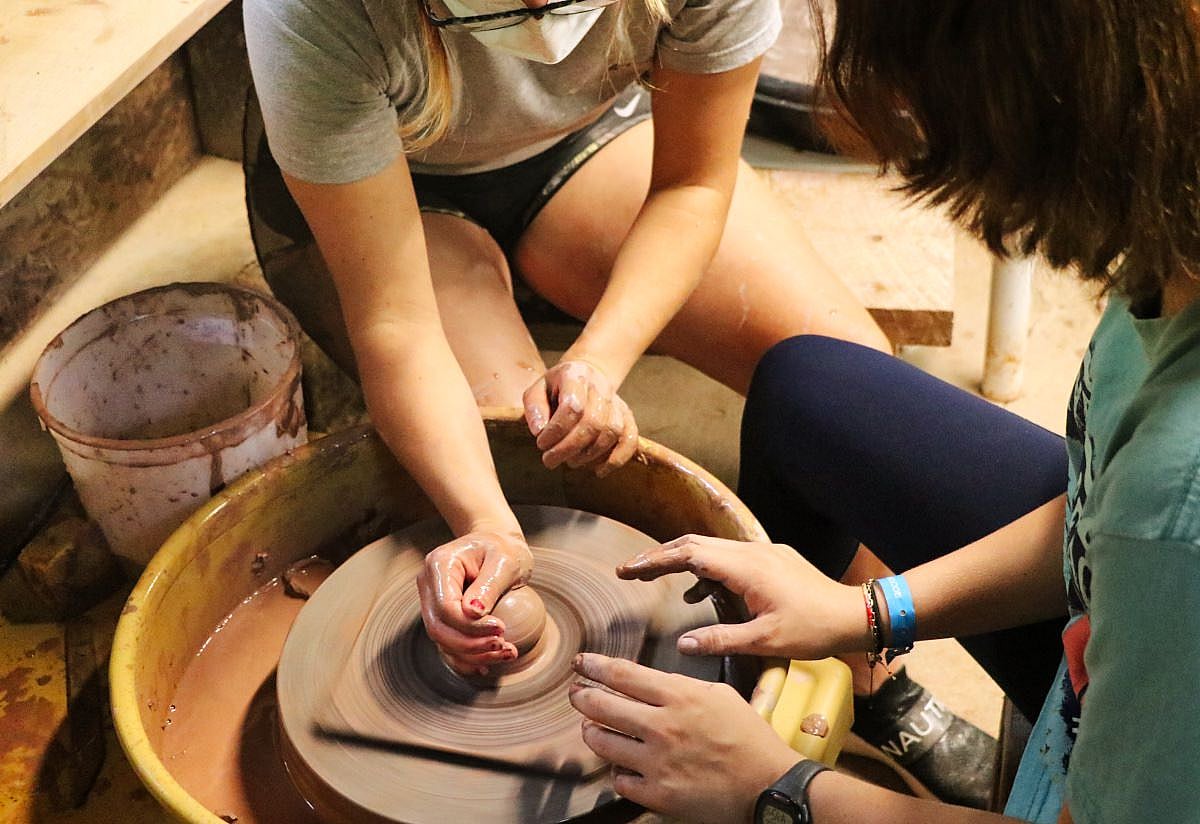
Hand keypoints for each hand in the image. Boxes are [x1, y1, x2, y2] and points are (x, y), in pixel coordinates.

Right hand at [416, 530, 533, 675]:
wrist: (499, 546)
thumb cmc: (503, 549)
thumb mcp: (504, 560)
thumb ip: (488, 585)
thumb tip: (472, 614)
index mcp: (439, 564)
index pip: (445, 607)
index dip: (470, 626)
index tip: (501, 629)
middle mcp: (429, 584)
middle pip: (438, 628)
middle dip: (470, 645)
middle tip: (503, 645)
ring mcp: (432, 602)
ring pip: (442, 641)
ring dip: (472, 656)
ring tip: (505, 653)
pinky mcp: (442, 617)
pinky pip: (448, 644)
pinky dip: (466, 659)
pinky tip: (487, 665)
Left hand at [523, 359, 637, 476]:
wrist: (585, 375)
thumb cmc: (556, 388)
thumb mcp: (537, 390)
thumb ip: (534, 408)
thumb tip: (538, 430)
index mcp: (576, 375)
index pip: (572, 406)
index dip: (556, 431)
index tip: (541, 444)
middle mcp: (601, 387)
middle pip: (593, 422)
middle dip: (569, 448)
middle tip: (550, 461)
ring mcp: (617, 402)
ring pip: (612, 432)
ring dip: (589, 454)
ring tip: (570, 462)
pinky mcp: (627, 417)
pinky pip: (630, 440)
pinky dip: (616, 459)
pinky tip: (598, 471)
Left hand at [568, 653, 800, 822]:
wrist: (768, 785)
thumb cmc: (749, 738)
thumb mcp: (720, 695)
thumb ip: (684, 687)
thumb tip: (652, 684)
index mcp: (679, 697)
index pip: (622, 675)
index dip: (595, 667)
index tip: (581, 663)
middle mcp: (662, 726)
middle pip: (601, 706)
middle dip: (582, 697)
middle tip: (577, 694)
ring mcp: (657, 762)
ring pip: (602, 743)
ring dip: (593, 733)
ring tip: (593, 729)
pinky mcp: (657, 794)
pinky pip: (619, 781)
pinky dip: (619, 772)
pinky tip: (624, 766)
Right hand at [617, 534, 865, 660]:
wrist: (855, 614)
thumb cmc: (812, 630)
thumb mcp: (764, 641)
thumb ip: (720, 639)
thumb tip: (682, 643)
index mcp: (745, 568)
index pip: (689, 554)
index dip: (654, 561)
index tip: (627, 570)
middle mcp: (751, 552)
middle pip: (694, 544)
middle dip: (659, 555)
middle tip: (630, 571)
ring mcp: (762, 553)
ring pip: (711, 548)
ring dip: (680, 559)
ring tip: (654, 577)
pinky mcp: (772, 559)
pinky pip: (728, 557)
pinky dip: (706, 569)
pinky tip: (696, 593)